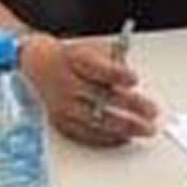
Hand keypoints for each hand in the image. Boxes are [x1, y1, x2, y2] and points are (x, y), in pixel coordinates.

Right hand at [19, 34, 159, 147]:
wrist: (34, 66)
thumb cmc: (69, 58)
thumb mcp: (90, 49)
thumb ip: (114, 61)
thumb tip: (134, 82)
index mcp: (74, 60)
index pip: (97, 68)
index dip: (117, 74)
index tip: (135, 79)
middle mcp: (66, 84)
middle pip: (101, 97)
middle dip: (131, 107)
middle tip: (152, 112)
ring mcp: (62, 105)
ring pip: (96, 120)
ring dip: (125, 127)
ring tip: (146, 129)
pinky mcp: (60, 122)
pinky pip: (86, 134)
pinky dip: (108, 138)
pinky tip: (125, 137)